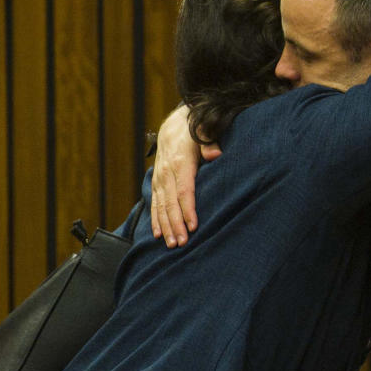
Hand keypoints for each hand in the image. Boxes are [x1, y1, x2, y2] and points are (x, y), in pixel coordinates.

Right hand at [151, 104, 200, 246]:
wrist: (174, 126)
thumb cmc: (194, 132)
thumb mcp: (204, 132)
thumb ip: (210, 142)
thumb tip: (215, 155)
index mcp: (181, 163)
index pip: (184, 191)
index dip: (188, 210)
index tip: (193, 227)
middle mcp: (166, 173)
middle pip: (170, 203)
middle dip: (175, 225)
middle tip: (181, 244)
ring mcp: (159, 179)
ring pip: (160, 206)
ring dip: (165, 226)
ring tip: (171, 244)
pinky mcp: (156, 182)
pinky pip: (154, 204)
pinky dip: (155, 219)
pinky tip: (158, 234)